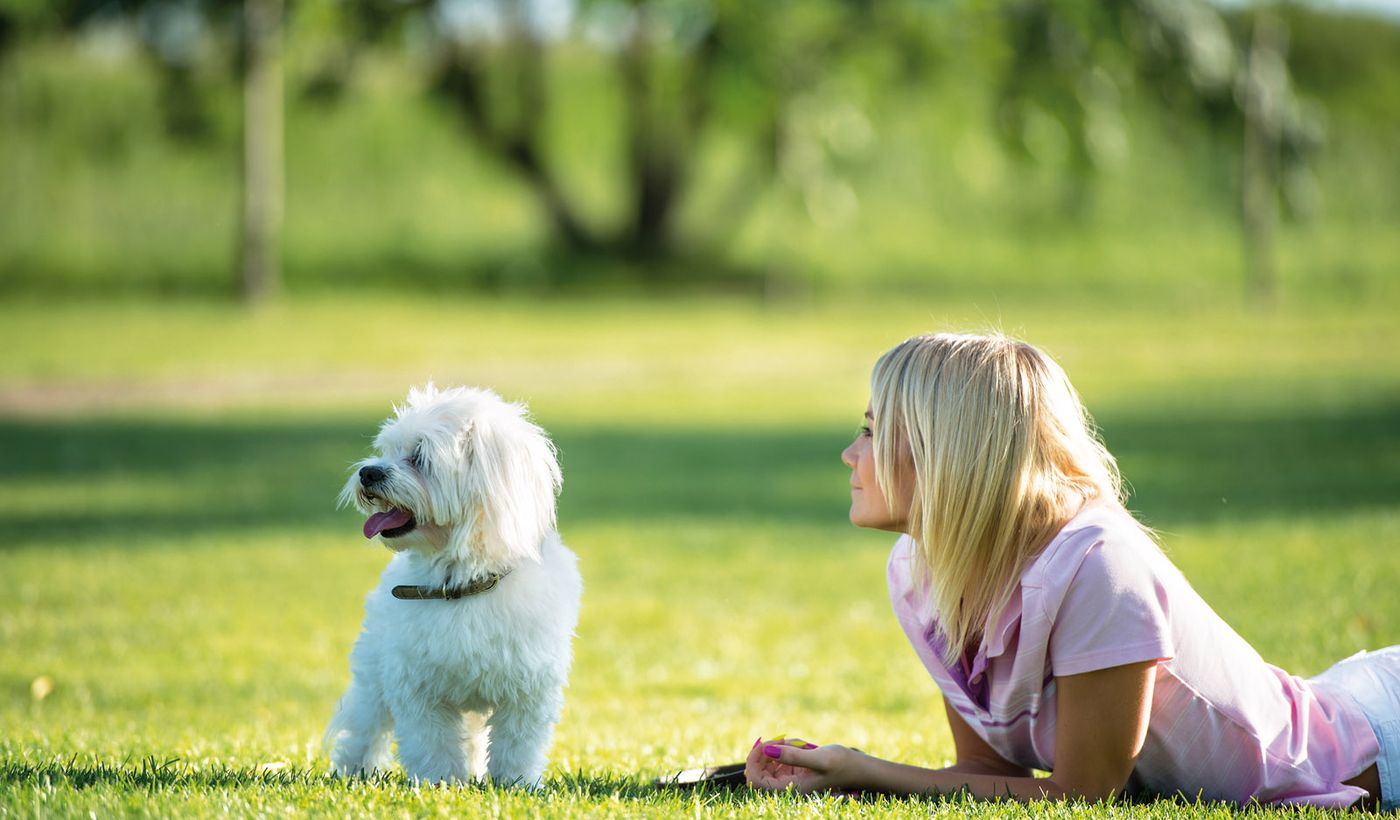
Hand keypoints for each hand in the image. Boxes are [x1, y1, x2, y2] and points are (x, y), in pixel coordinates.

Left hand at [744, 736, 859, 793]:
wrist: (857, 767)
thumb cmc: (841, 765)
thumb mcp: (818, 759)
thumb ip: (793, 756)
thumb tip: (768, 750)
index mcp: (789, 788)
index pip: (755, 780)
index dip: (753, 762)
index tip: (764, 744)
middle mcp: (786, 785)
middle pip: (758, 770)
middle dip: (766, 752)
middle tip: (782, 740)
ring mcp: (789, 777)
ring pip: (768, 761)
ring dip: (779, 747)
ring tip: (798, 743)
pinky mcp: (794, 769)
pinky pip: (780, 756)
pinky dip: (786, 746)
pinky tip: (801, 744)